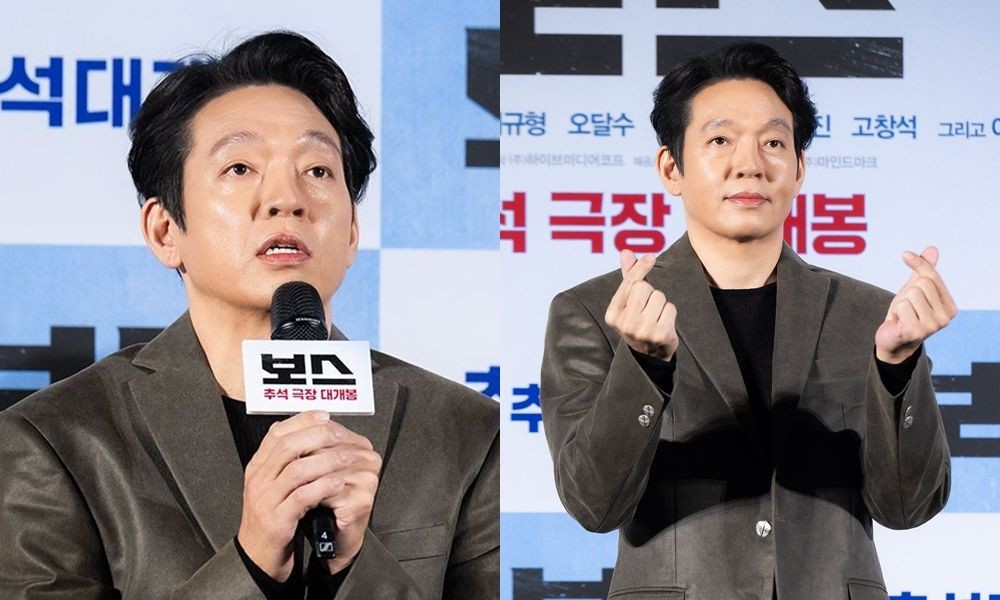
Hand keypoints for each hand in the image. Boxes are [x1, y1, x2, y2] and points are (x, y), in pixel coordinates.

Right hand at [237, 411, 381, 580]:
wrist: (257, 557)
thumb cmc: (272, 519)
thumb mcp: (274, 485)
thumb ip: (286, 462)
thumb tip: (310, 431)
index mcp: (257, 468)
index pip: (277, 433)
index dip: (303, 421)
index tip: (327, 416)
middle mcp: (258, 480)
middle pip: (287, 446)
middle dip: (318, 436)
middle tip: (342, 436)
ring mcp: (265, 501)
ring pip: (296, 470)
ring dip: (326, 461)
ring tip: (348, 458)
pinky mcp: (276, 521)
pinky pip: (301, 498)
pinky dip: (322, 487)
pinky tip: (338, 484)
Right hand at [604, 249, 677, 360]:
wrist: (649, 355)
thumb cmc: (638, 322)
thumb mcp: (628, 303)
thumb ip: (628, 277)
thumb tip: (626, 252)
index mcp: (613, 314)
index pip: (629, 283)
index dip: (641, 268)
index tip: (651, 257)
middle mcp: (624, 323)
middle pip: (644, 287)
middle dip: (650, 293)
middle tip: (648, 307)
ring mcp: (642, 330)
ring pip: (659, 296)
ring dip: (661, 303)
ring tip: (656, 316)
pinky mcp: (659, 334)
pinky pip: (670, 308)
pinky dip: (670, 312)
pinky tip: (664, 323)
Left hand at [875, 246, 956, 363]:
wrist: (893, 340)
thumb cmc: (906, 314)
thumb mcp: (915, 289)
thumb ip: (925, 271)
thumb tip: (932, 249)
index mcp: (950, 307)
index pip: (932, 275)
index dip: (917, 263)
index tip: (905, 255)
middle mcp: (945, 318)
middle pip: (921, 284)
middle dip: (907, 293)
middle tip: (905, 308)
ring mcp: (932, 326)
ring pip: (910, 294)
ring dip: (900, 303)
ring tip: (902, 316)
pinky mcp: (916, 331)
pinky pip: (901, 306)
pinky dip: (895, 312)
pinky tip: (898, 322)